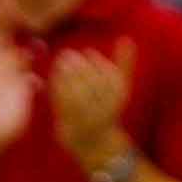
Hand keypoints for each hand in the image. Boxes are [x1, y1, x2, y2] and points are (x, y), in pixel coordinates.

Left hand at [50, 38, 134, 171]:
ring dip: (68, 75)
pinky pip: (63, 104)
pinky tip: (54, 74)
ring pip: (78, 95)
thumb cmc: (107, 107)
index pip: (110, 80)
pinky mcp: (71, 125)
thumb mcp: (120, 87)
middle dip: (80, 68)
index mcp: (119, 100)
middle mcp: (106, 112)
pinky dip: (58, 87)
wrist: (95, 141)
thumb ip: (124, 64)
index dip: (98, 65)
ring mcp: (88, 120)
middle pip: (93, 87)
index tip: (89, 54)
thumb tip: (127, 39)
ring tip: (62, 60)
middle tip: (69, 54)